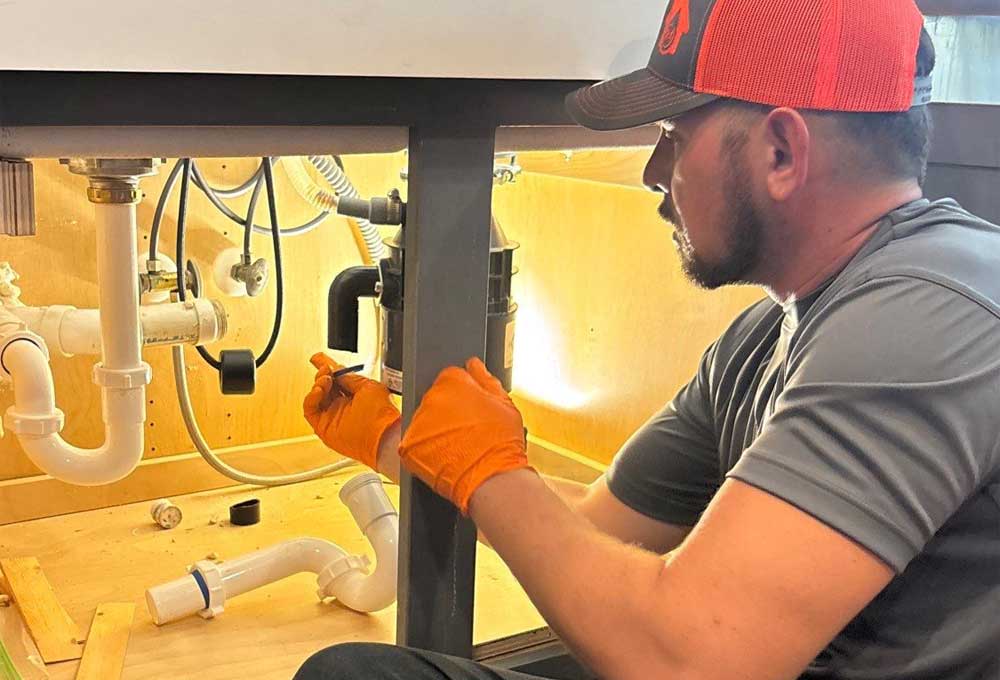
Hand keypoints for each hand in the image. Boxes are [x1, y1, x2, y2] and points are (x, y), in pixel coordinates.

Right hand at [303, 353, 400, 468]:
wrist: (381, 435)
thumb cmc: (382, 415)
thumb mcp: (367, 386)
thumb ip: (350, 378)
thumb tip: (338, 370)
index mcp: (356, 398)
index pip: (337, 380)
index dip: (328, 368)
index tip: (319, 358)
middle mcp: (343, 408)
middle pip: (325, 387)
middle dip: (323, 373)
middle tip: (325, 367)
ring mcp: (333, 417)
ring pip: (316, 397)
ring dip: (318, 384)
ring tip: (326, 379)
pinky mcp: (323, 427)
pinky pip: (309, 409)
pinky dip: (311, 397)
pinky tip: (319, 389)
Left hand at [399, 357, 530, 513]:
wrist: (491, 479)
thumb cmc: (502, 444)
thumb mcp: (504, 403)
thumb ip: (485, 379)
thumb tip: (474, 365)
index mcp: (452, 383)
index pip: (449, 377)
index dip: (461, 392)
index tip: (468, 407)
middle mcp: (431, 399)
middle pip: (435, 398)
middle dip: (447, 410)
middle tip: (466, 428)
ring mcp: (418, 423)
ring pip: (424, 420)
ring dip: (435, 430)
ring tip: (457, 445)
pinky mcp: (408, 446)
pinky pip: (414, 442)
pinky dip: (425, 449)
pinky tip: (444, 456)